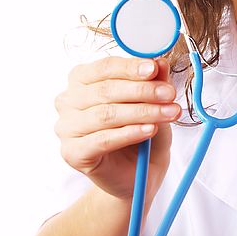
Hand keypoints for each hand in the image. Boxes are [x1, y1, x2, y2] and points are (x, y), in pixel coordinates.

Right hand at [54, 56, 180, 202]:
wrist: (137, 173)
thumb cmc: (141, 131)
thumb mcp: (153, 101)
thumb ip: (154, 81)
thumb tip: (160, 62)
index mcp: (82, 79)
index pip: (105, 67)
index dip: (131, 67)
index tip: (155, 68)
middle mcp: (69, 100)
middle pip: (106, 90)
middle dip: (143, 90)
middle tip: (170, 93)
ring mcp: (67, 128)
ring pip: (106, 114)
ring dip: (143, 112)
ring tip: (169, 113)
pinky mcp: (73, 153)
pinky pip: (103, 139)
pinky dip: (129, 133)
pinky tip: (150, 130)